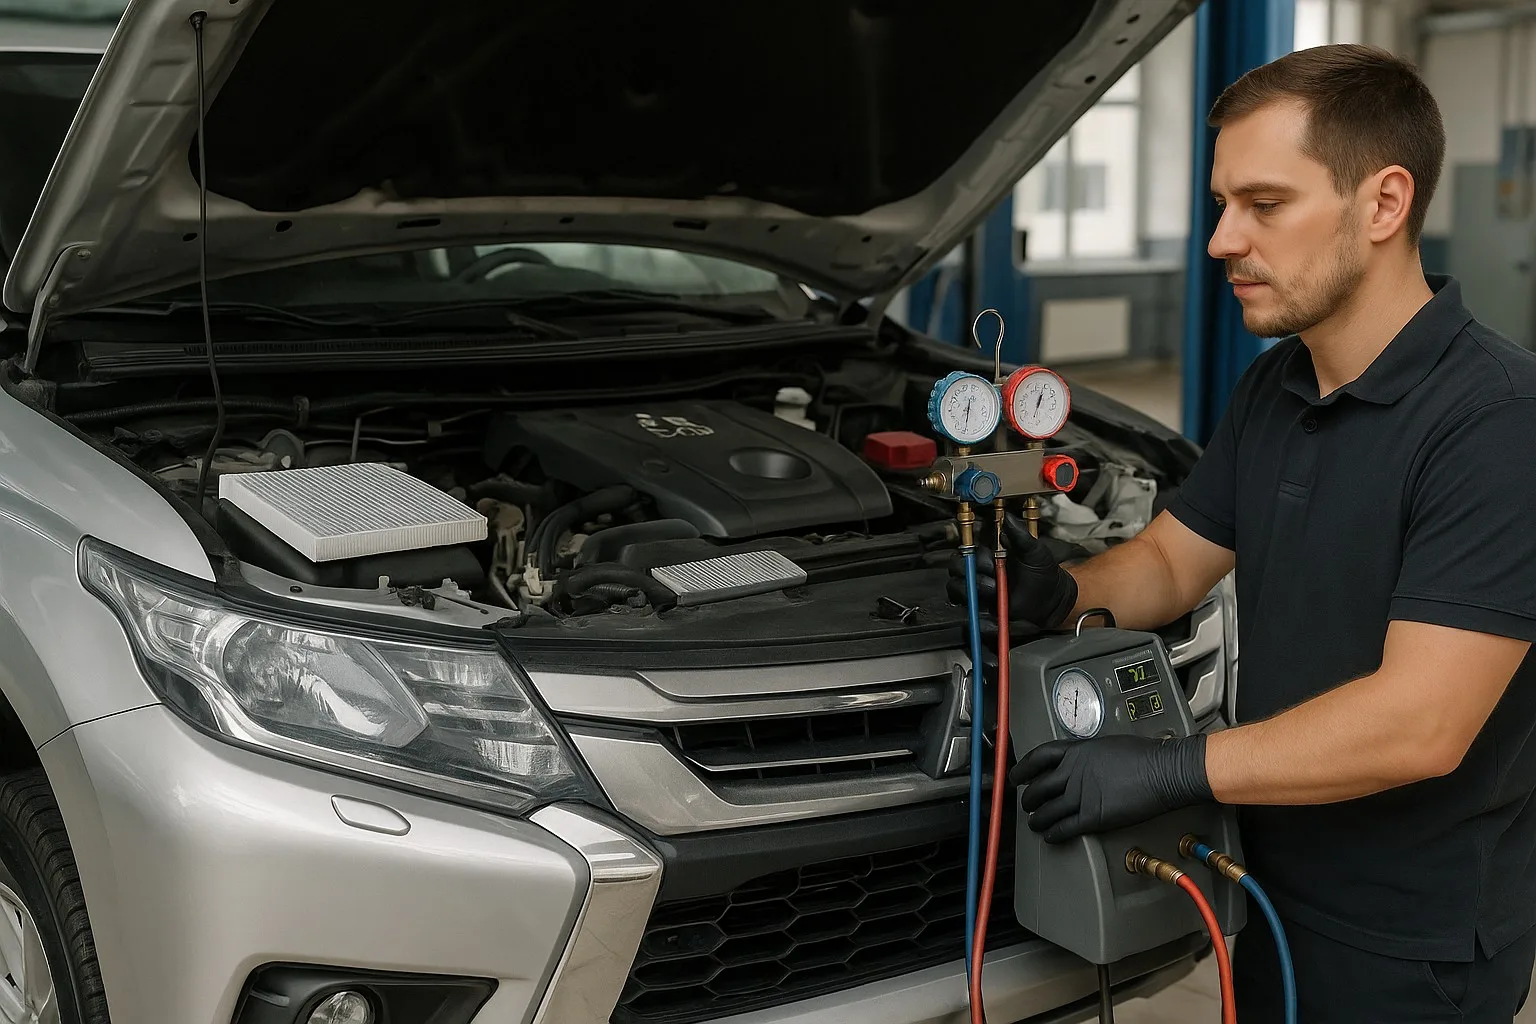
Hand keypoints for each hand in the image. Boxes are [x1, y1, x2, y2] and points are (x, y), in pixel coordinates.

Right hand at [945, 512, 1078, 629]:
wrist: (1053, 601)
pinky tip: (995, 620)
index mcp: (988, 557)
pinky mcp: (981, 613)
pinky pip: (969, 618)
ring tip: (995, 597)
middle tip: (993, 584)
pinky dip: (980, 621)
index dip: (976, 559)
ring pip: (956, 592)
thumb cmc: (1043, 573)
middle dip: (971, 578)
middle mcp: (979, 573)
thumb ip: (1020, 535)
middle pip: (956, 572)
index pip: (967, 553)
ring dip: (972, 596)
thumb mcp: (1035, 551)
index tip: (991, 565)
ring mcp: (978, 594)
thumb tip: (1007, 517)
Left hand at [1009, 734, 1212, 842]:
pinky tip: (1050, 837)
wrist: (1162, 772)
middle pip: (1039, 788)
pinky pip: (1065, 828)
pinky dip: (1054, 834)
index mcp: (1076, 752)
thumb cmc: (1144, 755)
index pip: (1039, 758)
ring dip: (1037, 820)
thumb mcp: (1107, 745)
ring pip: (1048, 811)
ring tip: (1034, 823)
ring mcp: (1081, 795)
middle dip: (1028, 799)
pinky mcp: (1092, 817)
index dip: (1023, 768)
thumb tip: (1083, 762)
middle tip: (1026, 804)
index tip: (1016, 775)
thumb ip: (1088, 754)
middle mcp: (1072, 773)